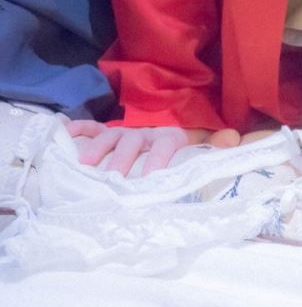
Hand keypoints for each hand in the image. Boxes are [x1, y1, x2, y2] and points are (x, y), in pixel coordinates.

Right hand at [57, 112, 241, 177]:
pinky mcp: (106, 133)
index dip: (158, 160)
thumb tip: (234, 138)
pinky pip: (91, 128)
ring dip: (98, 148)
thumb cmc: (179, 151)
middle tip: (114, 178)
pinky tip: (64, 131)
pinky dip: (78, 128)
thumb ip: (216, 145)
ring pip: (110, 137)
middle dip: (123, 160)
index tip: (150, 178)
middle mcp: (144, 134)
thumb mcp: (199, 149)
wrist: (164, 137)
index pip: (165, 146)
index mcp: (168, 138)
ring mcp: (123, 133)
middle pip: (132, 143)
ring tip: (86, 165)